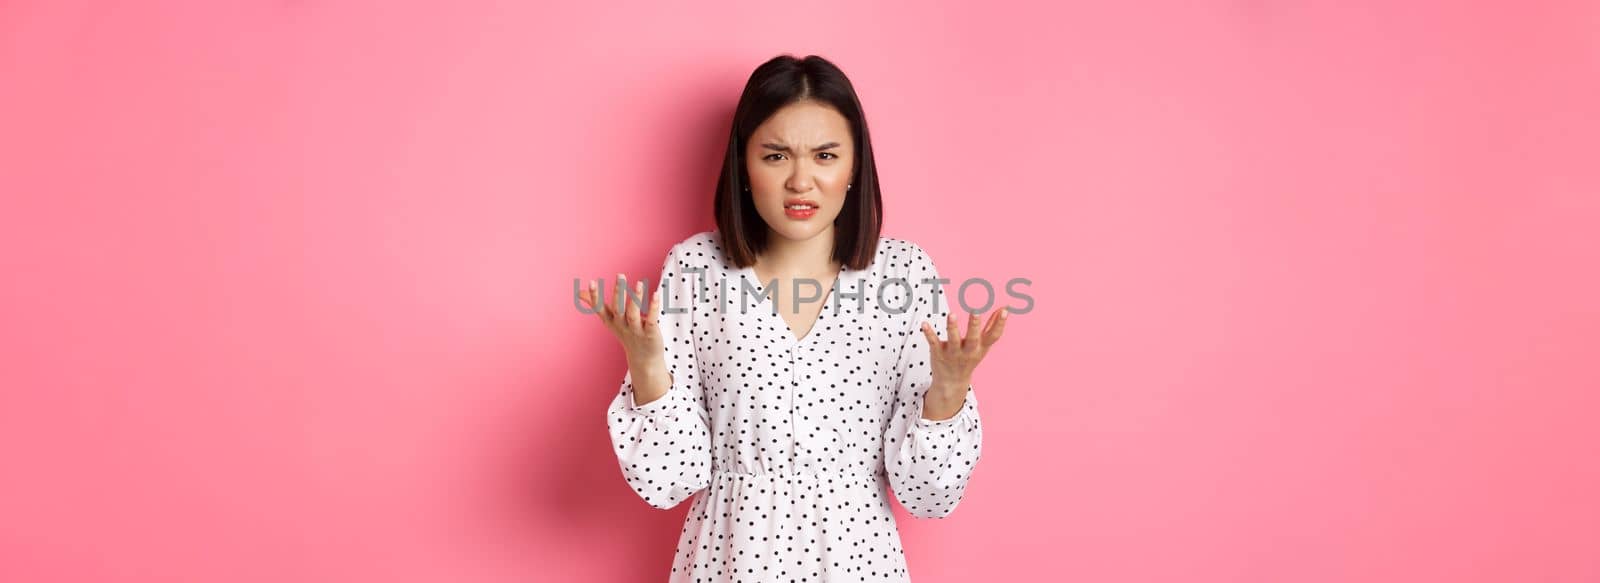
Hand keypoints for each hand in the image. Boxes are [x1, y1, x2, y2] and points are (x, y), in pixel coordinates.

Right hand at [579, 273, 670, 401]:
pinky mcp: (650, 333)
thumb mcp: (609, 320)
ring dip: (636, 298)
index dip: (595, 297)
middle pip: (618, 308)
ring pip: (634, 313)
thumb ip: (596, 305)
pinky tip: (656, 294)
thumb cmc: (626, 334)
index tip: (591, 282)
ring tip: (639, 283)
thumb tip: (579, 293)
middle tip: (620, 275)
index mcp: (611, 321)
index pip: (600, 308)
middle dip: (618, 292)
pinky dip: (653, 308)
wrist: (643, 359)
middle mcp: (622, 325)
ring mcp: (636, 330)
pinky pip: (651, 320)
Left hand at [919, 307, 1007, 418]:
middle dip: (974, 326)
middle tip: (976, 311)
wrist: (952, 382)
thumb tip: (1005, 309)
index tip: (1004, 310)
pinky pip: (933, 343)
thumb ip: (992, 327)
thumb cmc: (969, 357)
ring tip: (952, 314)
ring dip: (952, 327)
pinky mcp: (938, 353)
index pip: (993, 336)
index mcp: (981, 348)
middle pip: (973, 339)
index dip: (1000, 324)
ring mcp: (953, 353)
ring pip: (953, 340)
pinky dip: (929, 334)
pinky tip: (924, 324)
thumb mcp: (983, 346)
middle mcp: (968, 351)